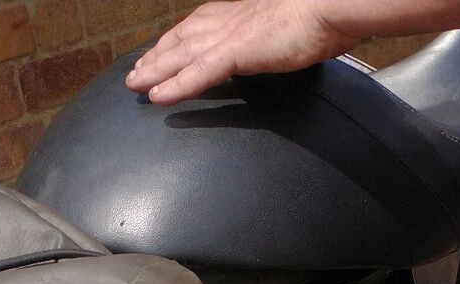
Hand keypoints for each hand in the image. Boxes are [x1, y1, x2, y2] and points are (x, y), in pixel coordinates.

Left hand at [124, 0, 357, 103]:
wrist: (324, 10)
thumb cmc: (314, 20)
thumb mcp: (284, 31)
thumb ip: (268, 41)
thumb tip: (270, 51)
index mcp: (237, 15)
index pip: (195, 29)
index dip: (174, 43)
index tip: (158, 55)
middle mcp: (225, 21)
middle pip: (180, 41)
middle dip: (156, 58)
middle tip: (135, 75)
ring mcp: (227, 36)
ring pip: (180, 56)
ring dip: (155, 71)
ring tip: (136, 86)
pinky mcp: (234, 52)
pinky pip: (197, 73)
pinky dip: (175, 85)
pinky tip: (158, 96)